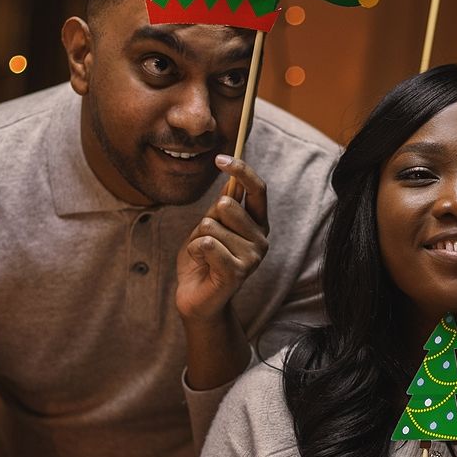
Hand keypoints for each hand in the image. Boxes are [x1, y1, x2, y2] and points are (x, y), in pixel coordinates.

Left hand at [175, 154, 269, 323]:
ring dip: (197, 238)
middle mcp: (261, 239)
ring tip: (203, 255)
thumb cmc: (202, 260)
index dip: (241, 171)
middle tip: (206, 240)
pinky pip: (207, 244)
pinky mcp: (238, 272)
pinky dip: (195, 250)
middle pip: (227, 204)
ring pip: (210, 225)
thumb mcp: (209, 225)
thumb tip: (231, 177)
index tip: (220, 158)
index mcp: (257, 224)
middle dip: (206, 218)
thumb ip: (222, 206)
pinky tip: (201, 264)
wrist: (195, 298)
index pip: (257, 190)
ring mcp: (253, 257)